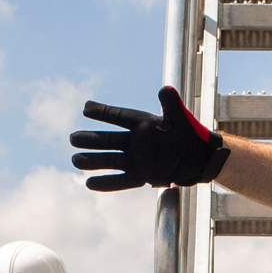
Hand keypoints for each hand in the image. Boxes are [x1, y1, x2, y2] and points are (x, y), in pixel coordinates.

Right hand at [70, 87, 229, 191]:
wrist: (199, 158)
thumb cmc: (190, 134)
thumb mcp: (181, 119)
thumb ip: (171, 105)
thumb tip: (165, 89)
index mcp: (142, 124)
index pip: (119, 116)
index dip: (103, 112)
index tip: (86, 108)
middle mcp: (135, 141)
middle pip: (109, 140)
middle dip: (91, 139)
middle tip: (73, 138)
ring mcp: (136, 159)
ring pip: (110, 160)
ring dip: (93, 161)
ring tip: (75, 160)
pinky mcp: (141, 176)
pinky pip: (121, 180)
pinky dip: (107, 183)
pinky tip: (89, 183)